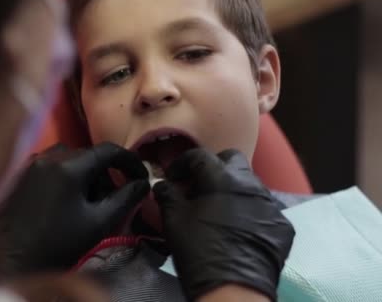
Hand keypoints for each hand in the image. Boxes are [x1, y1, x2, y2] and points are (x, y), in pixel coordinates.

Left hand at [0, 142, 148, 275]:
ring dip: (87, 176)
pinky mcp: (21, 175)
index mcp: (69, 165)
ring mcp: (31, 164)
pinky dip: (67, 178)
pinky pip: (52, 167)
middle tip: (115, 199)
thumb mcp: (99, 223)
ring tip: (91, 204)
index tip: (141, 178)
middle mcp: (48, 156)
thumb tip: (143, 184)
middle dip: (107, 174)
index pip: (109, 150)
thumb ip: (125, 199)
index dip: (130, 161)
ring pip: (70, 160)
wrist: (10, 260)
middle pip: (89, 155)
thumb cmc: (57, 243)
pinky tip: (68, 203)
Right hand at [153, 148, 294, 300]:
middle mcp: (251, 184)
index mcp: (222, 179)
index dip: (182, 163)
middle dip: (213, 167)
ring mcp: (270, 205)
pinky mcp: (281, 225)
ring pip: (250, 184)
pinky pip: (263, 208)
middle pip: (231, 160)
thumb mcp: (174, 220)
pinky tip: (237, 228)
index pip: (200, 156)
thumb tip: (163, 184)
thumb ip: (167, 194)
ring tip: (218, 208)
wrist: (233, 289)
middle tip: (198, 187)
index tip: (173, 177)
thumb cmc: (198, 250)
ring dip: (231, 189)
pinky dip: (248, 211)